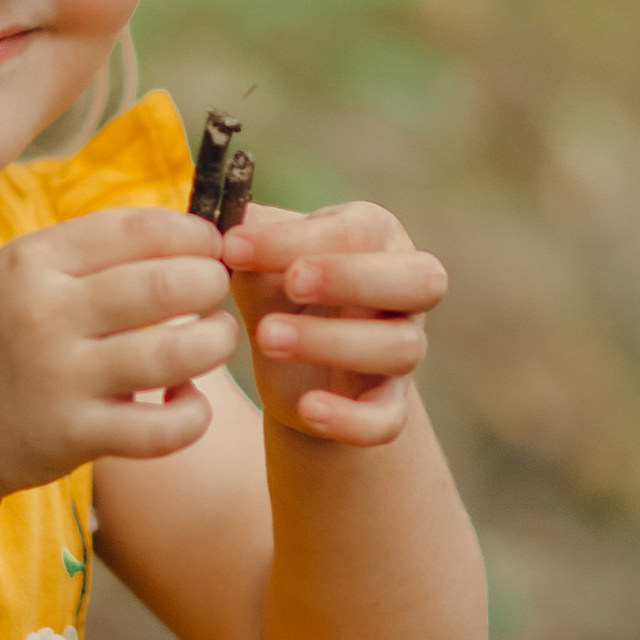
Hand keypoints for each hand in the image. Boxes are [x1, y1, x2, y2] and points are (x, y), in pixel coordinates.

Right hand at [0, 207, 238, 507]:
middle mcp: (45, 314)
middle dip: (211, 283)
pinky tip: (186, 399)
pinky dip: (194, 413)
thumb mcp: (16, 274)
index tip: (211, 243)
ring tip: (215, 338)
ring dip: (216, 342)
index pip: (136, 229)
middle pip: (166, 285)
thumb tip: (183, 230)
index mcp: (33, 262)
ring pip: (177, 353)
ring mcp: (61, 379)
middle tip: (215, 290)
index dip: (191, 232)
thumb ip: (87, 252)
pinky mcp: (74, 437)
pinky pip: (164, 427)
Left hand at [223, 200, 444, 447]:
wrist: (295, 367)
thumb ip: (246, 240)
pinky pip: (387, 418)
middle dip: (353, 278)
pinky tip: (306, 410)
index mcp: (377, 237)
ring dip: (334, 341)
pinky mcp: (389, 405)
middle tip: (291, 282)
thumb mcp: (262, 263)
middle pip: (421, 279)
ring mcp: (405, 349)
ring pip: (401, 347)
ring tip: (266, 338)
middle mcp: (406, 290)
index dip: (295, 239)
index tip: (234, 248)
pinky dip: (351, 419)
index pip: (356, 230)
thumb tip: (218, 219)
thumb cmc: (282, 291)